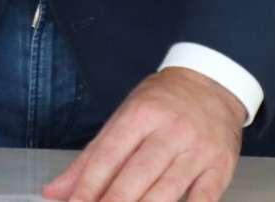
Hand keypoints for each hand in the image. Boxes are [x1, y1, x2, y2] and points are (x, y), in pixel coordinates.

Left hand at [42, 67, 243, 201]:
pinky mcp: (220, 167)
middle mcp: (169, 131)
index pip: (108, 155)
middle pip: (136, 176)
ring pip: (167, 190)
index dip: (88, 186)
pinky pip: (205, 198)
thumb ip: (90, 159)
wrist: (212, 83)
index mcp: (140, 114)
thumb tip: (54, 192)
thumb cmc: (162, 103)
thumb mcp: (123, 117)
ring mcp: (197, 150)